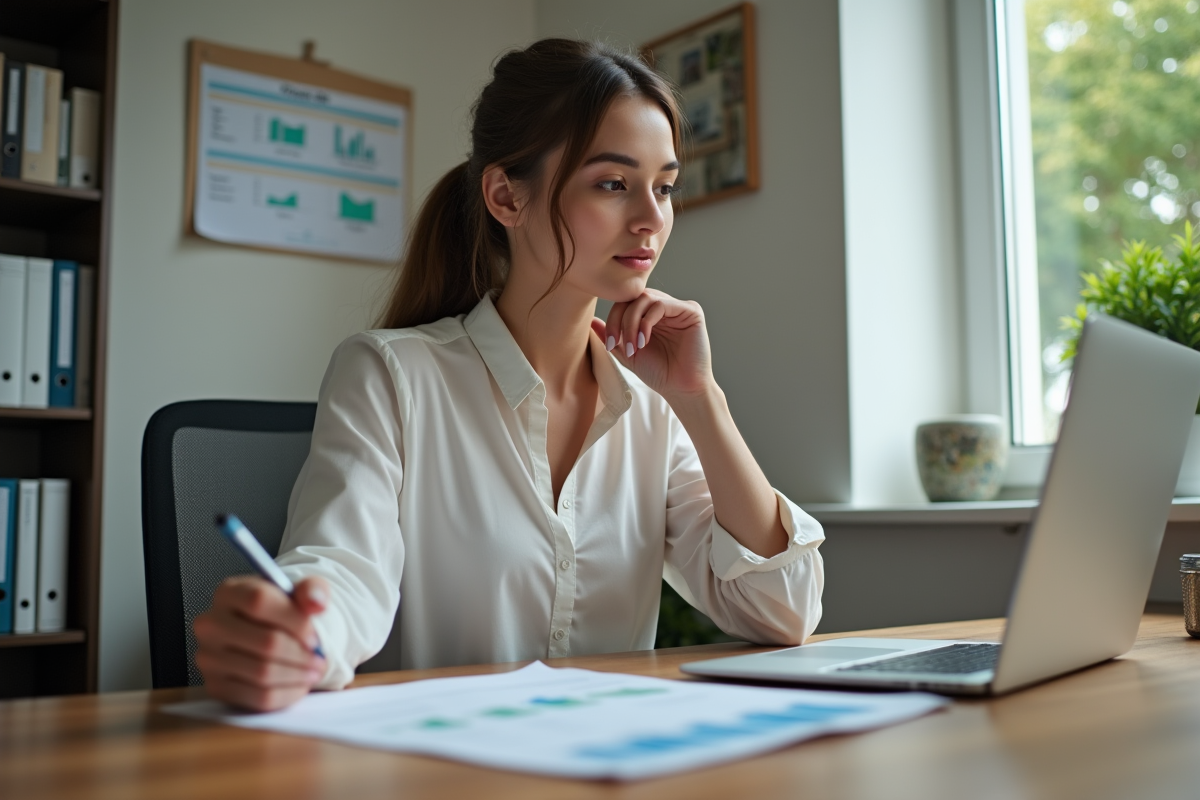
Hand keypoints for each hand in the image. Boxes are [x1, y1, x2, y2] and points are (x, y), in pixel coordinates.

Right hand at [193, 575, 328, 710]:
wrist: (266, 632)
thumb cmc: (282, 610)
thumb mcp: (299, 591)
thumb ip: (312, 589)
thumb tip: (316, 602)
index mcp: (228, 592)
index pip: (259, 602)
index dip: (295, 620)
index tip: (316, 635)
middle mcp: (210, 624)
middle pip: (266, 642)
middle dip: (302, 654)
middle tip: (321, 659)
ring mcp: (208, 657)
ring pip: (263, 673)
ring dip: (298, 675)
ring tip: (314, 671)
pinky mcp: (215, 686)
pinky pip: (258, 697)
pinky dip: (287, 694)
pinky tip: (300, 685)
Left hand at [592, 289, 715, 403]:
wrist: (681, 389)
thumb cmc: (659, 373)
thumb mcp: (628, 354)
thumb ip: (612, 336)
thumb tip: (591, 320)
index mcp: (650, 315)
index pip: (625, 303)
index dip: (613, 319)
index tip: (609, 345)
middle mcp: (664, 307)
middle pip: (633, 297)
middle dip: (619, 320)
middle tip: (617, 345)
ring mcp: (678, 308)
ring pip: (645, 298)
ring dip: (632, 323)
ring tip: (633, 347)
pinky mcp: (691, 311)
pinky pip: (662, 304)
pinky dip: (647, 322)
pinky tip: (644, 342)